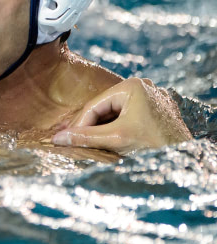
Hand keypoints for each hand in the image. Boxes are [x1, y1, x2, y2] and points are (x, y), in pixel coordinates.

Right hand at [51, 78, 192, 153]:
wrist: (187, 158)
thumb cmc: (155, 145)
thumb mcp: (116, 139)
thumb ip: (85, 137)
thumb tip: (57, 138)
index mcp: (131, 85)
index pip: (95, 105)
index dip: (78, 124)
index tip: (65, 139)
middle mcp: (142, 85)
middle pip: (105, 108)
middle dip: (91, 126)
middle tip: (74, 141)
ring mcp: (152, 96)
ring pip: (116, 112)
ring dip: (103, 127)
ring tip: (91, 143)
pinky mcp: (157, 109)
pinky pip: (129, 116)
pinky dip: (118, 127)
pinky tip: (110, 140)